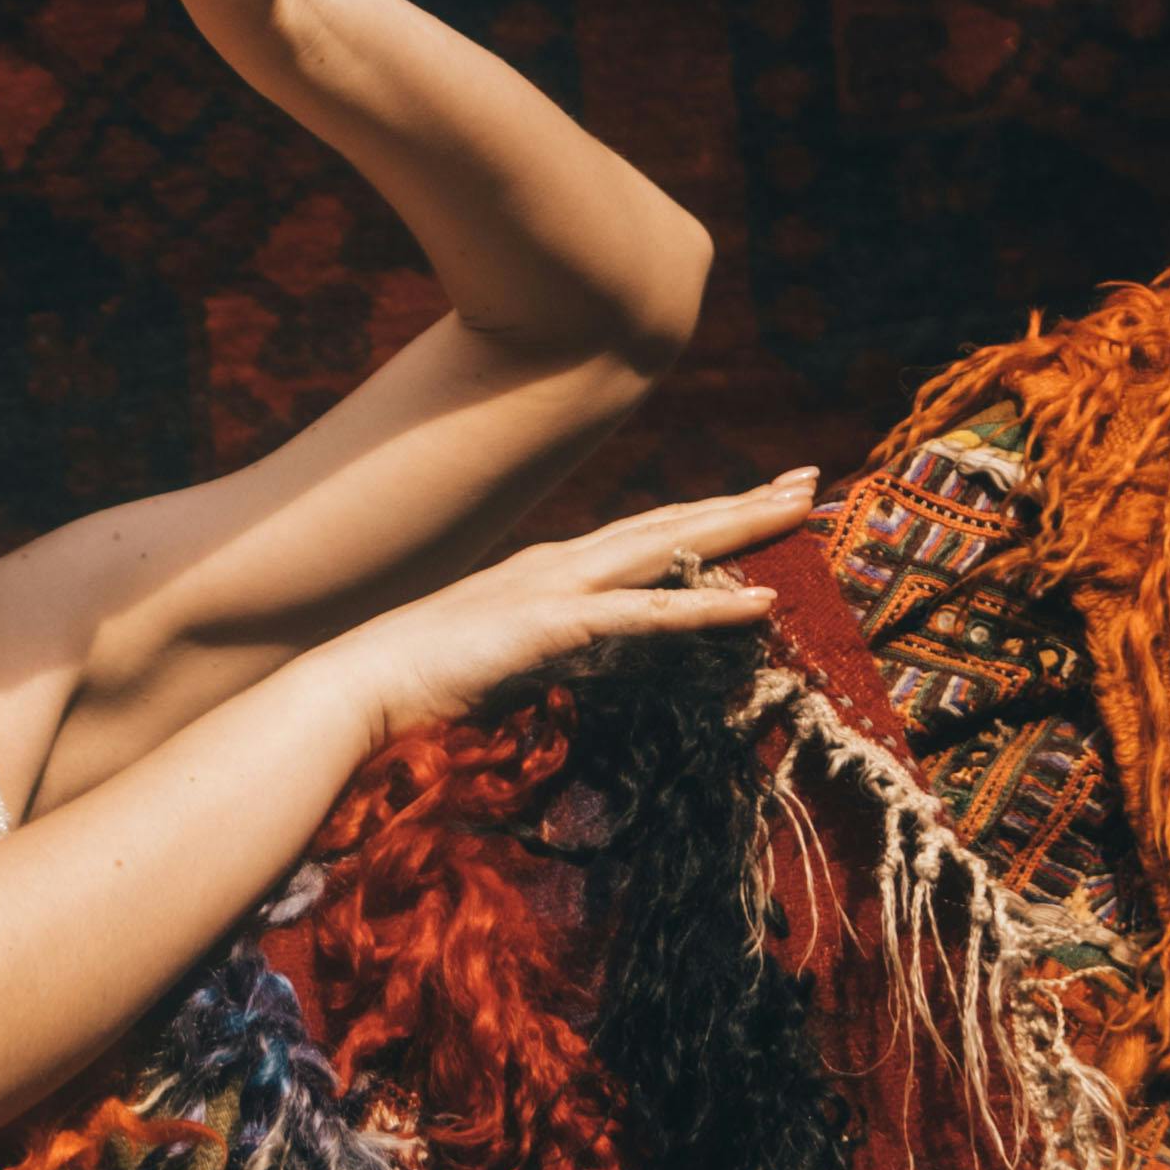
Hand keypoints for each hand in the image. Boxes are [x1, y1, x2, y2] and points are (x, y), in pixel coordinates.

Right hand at [347, 472, 820, 758]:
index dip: (707, 517)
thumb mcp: (506, 662)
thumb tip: (597, 668)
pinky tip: (759, 600)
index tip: (762, 501)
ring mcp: (558, 587)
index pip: (646, 537)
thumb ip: (554, 654)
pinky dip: (708, 604)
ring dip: (740, 528)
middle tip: (810, 481)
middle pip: (671, 525)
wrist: (359, 688)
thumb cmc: (421, 686)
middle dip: (743, 502)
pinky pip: (649, 613)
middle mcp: (562, 564)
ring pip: (670, 547)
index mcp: (552, 572)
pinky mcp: (554, 625)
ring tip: (801, 508)